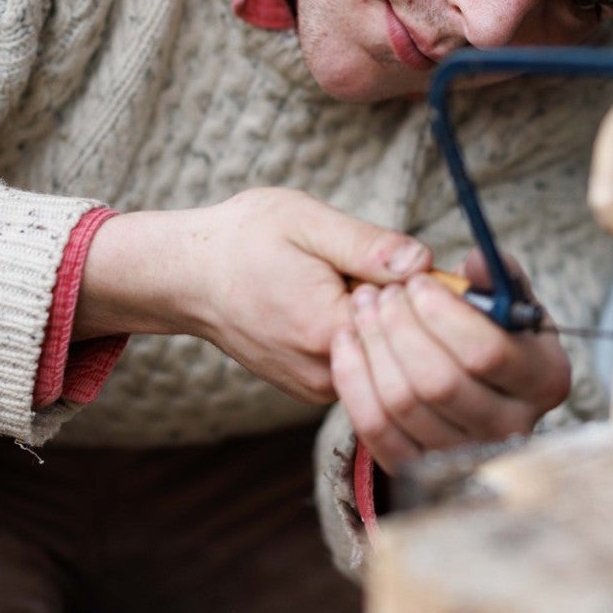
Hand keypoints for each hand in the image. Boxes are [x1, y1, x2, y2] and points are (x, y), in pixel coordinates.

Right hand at [76, 188, 432, 402]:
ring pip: (386, 358)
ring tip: (347, 282)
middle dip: (407, 305)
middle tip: (374, 265)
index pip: (415, 323)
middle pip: (405, 346)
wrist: (188, 276)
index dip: (422, 288)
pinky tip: (338, 303)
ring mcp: (319, 389)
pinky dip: (365, 335)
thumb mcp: (306, 222)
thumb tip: (424, 262)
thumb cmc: (244, 239)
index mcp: (326, 331)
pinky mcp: (314, 390)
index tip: (404, 258)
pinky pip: (364, 365)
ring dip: (385, 320)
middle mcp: (325, 374)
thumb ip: (368, 245)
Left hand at [330, 251, 571, 472]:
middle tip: (381, 294)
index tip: (416, 282)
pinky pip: (376, 428)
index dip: (441, 313)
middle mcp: (513, 425)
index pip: (485, 352)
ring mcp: (466, 452)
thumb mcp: (505, 294)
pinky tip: (347, 341)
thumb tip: (473, 264)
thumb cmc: (490, 326)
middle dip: (400, 328)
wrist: (474, 372)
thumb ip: (493, 272)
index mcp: (545, 377)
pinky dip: (354, 380)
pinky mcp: (422, 465)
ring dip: (373, 347)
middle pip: (439, 381)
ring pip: (403, 403)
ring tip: (363, 308)